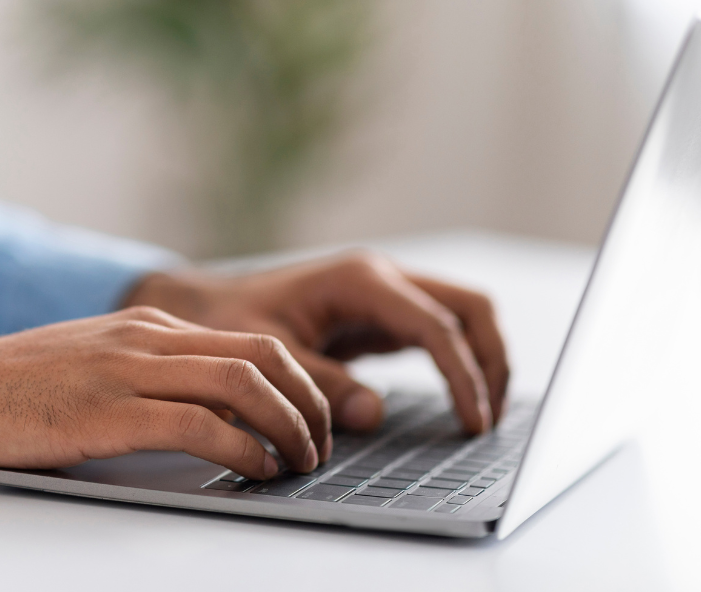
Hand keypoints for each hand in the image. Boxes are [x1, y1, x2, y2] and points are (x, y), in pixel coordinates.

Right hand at [0, 309, 331, 479]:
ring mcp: (127, 369)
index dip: (297, 380)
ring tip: (299, 462)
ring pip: (243, 383)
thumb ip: (143, 374)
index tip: (311, 417)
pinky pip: (201, 425)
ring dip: (287, 426)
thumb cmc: (9, 389)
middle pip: (263, 353)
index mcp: (145, 326)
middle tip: (320, 443)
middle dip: (309, 400)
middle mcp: (145, 337)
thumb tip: (202, 411)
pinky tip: (256, 471)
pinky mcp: (108, 411)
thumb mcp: (89, 364)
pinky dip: (243, 449)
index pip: (249, 340)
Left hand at [125, 252, 508, 434]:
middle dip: (491, 360)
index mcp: (360, 279)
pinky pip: (438, 334)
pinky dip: (458, 364)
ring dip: (483, 361)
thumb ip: (318, 384)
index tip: (473, 421)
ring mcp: (387, 294)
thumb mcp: (268, 355)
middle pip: (469, 308)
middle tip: (489, 419)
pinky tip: (460, 403)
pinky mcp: (383, 315)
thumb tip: (374, 414)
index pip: (436, 325)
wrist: (209, 307)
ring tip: (483, 417)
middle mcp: (383, 278)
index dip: (463, 375)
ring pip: (462, 317)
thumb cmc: (231, 322)